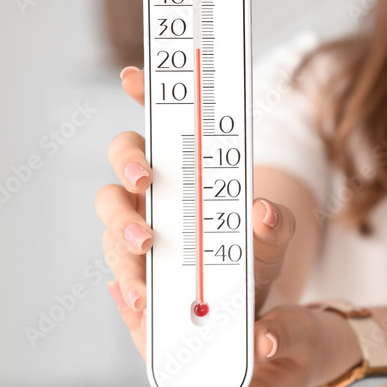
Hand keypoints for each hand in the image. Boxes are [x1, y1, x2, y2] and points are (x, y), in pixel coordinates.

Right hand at [94, 66, 297, 356]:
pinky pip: (117, 273)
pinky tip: (140, 295)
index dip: (144, 95)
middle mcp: (154, 192)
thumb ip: (276, 225)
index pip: (160, 123)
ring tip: (146, 246)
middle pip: (124, 158)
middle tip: (145, 179)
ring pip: (111, 215)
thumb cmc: (253, 259)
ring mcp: (136, 230)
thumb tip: (265, 211)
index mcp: (186, 170)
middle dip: (128, 162)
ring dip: (122, 226)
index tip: (134, 76)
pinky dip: (126, 281)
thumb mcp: (274, 240)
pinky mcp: (130, 273)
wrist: (242, 310)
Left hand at [127, 304, 321, 386]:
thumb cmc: (304, 347)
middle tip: (139, 323)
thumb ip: (285, 338)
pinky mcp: (199, 361)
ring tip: (131, 301)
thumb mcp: (304, 338)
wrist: (303, 341)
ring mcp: (208, 382)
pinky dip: (154, 324)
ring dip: (145, 337)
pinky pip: (170, 349)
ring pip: (165, 372)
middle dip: (149, 365)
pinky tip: (139, 296)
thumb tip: (264, 341)